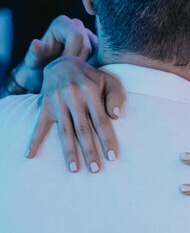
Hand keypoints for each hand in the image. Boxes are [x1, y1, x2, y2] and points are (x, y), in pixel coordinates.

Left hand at [15, 15, 96, 93]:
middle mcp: (77, 26)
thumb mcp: (33, 63)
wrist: (46, 76)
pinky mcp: (98, 48)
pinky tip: (83, 78)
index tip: (64, 69)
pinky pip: (103, 60)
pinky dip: (94, 71)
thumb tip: (36, 44)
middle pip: (88, 45)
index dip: (73, 54)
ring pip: (97, 54)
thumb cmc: (38, 68)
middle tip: (68, 76)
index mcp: (62, 23)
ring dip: (87, 68)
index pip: (77, 35)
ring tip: (73, 77)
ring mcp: (89, 36)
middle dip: (79, 64)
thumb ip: (34, 54)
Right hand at [26, 56, 126, 172]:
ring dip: (69, 152)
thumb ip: (116, 97)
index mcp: (90, 91)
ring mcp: (57, 102)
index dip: (107, 140)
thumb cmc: (92, 77)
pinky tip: (30, 155)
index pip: (101, 120)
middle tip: (95, 170)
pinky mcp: (45, 105)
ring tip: (74, 169)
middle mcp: (73, 97)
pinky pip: (39, 125)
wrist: (63, 63)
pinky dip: (34, 140)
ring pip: (64, 131)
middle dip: (89, 151)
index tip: (112, 157)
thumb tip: (115, 116)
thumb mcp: (109, 80)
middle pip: (82, 130)